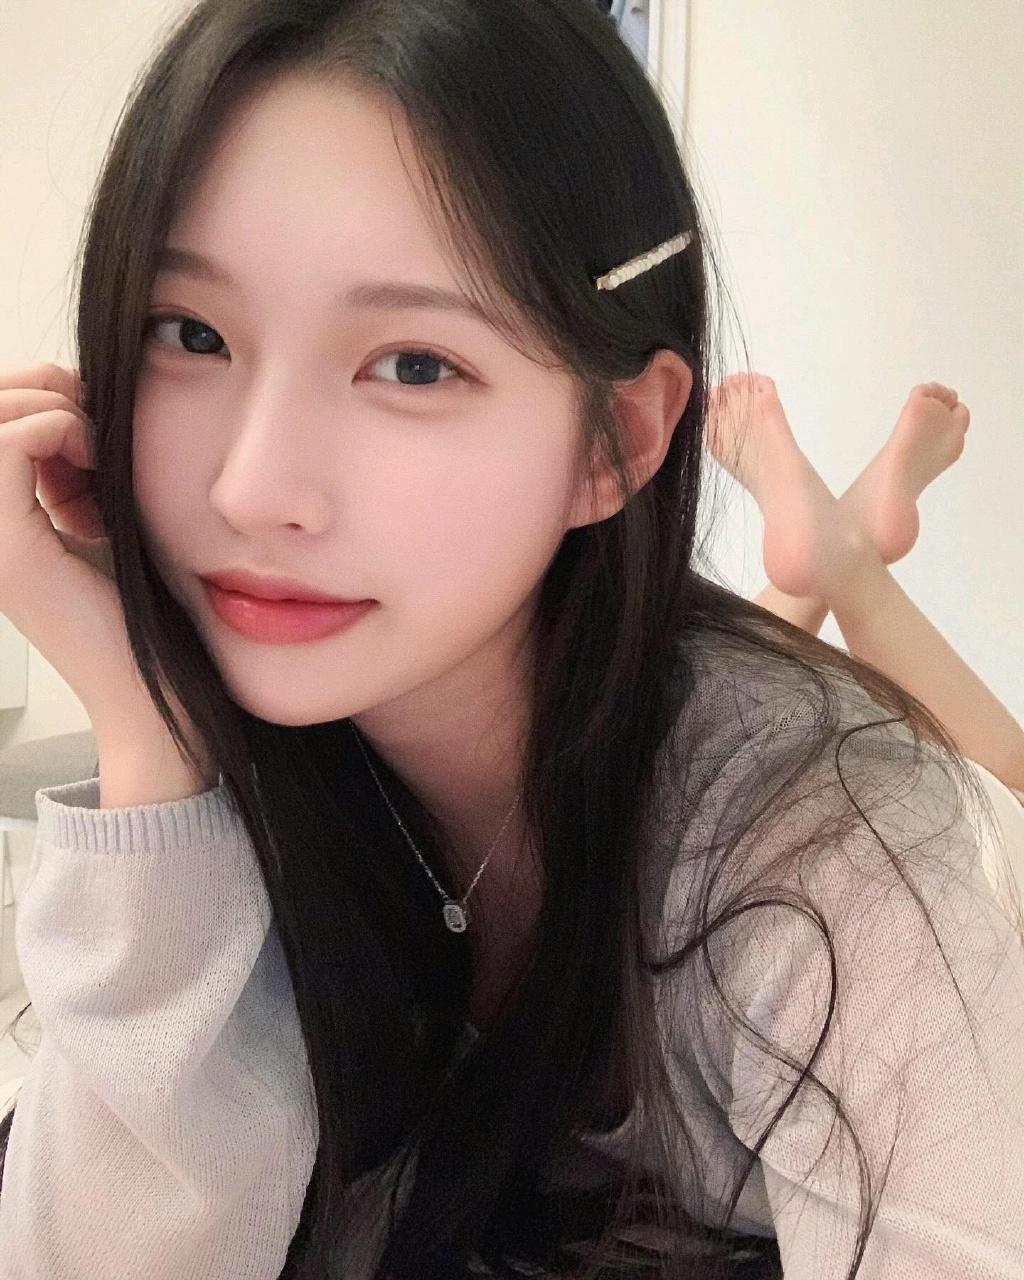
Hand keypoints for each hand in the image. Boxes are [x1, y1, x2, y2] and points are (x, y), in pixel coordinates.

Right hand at [0, 362, 184, 741]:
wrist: (146, 684)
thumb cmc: (137, 606)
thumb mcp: (100, 517)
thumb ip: (77, 471)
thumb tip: (77, 403)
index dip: (41, 395)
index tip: (97, 423)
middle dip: (44, 391)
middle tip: (97, 422)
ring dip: (54, 410)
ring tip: (96, 447)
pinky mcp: (9, 546)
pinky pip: (9, 444)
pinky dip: (58, 429)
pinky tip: (95, 460)